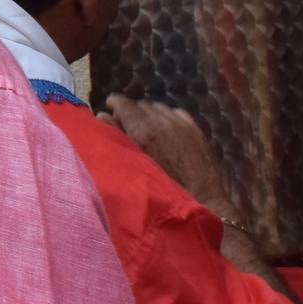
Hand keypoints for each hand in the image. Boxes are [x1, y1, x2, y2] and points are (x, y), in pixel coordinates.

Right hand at [101, 94, 232, 210]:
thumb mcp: (131, 165)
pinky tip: (167, 130)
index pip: (123, 102)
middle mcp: (162, 120)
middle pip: (140, 104)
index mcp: (143, 129)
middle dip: (131, 112)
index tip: (110, 109)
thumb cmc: (159, 188)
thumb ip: (116, 136)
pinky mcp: (196, 129)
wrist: (199, 201)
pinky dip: (168, 117)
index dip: (113, 103)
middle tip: (127, 125)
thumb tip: (102, 116)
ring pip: (159, 107)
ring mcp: (181, 123)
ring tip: (148, 129)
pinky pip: (176, 113)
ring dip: (150, 114)